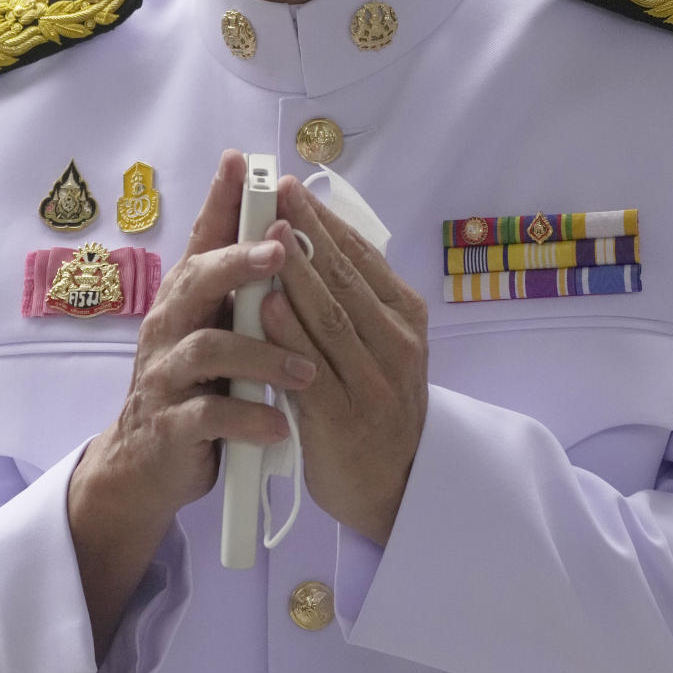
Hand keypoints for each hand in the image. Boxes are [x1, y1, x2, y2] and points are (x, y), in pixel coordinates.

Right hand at [68, 150, 315, 658]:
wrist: (146, 464)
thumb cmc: (196, 382)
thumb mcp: (215, 326)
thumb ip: (240, 286)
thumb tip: (286, 228)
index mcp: (188, 294)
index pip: (203, 236)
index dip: (220, 198)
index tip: (240, 161)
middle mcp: (170, 323)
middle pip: (199, 278)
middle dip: (239, 261)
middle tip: (280, 252)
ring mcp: (165, 373)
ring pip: (210, 348)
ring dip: (264, 357)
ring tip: (306, 372)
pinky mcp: (170, 425)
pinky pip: (208, 416)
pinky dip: (248, 420)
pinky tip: (280, 427)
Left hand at [261, 177, 428, 546]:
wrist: (396, 485)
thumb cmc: (377, 402)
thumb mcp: (382, 342)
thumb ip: (356, 296)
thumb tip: (316, 234)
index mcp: (405, 317)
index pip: (362, 257)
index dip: (325, 219)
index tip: (292, 187)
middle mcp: (396, 344)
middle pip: (345, 278)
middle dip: (307, 232)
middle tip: (274, 194)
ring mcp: (372, 382)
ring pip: (330, 317)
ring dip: (296, 272)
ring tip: (267, 235)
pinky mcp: (342, 419)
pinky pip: (311, 367)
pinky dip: (289, 334)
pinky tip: (266, 306)